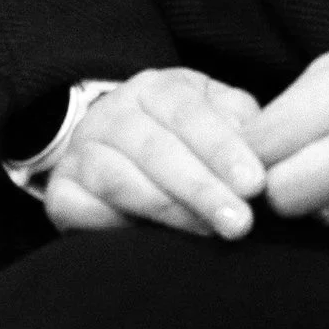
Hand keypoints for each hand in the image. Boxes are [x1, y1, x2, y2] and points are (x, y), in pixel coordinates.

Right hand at [40, 66, 268, 242]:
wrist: (121, 159)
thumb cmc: (188, 145)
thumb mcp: (219, 123)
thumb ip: (243, 129)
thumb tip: (267, 151)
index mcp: (156, 88)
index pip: (188, 112)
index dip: (222, 148)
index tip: (255, 185)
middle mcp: (113, 112)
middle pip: (155, 147)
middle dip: (201, 187)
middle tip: (240, 223)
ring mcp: (82, 151)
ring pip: (118, 176)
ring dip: (165, 207)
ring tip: (206, 234)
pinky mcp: (60, 191)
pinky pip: (78, 206)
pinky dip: (109, 223)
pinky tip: (144, 240)